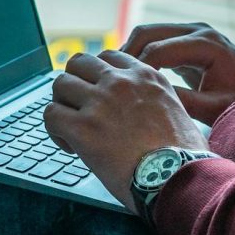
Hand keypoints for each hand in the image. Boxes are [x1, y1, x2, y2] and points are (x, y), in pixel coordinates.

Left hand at [44, 50, 210, 211]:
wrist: (178, 177)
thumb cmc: (184, 155)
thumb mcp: (178, 110)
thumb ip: (156, 100)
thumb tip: (144, 112)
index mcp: (145, 76)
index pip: (108, 57)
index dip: (97, 76)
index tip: (99, 95)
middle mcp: (120, 82)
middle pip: (79, 62)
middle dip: (75, 83)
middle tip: (78, 107)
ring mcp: (100, 102)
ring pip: (60, 84)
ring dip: (62, 105)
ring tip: (71, 128)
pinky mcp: (83, 128)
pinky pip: (51, 115)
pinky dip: (55, 131)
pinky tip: (70, 146)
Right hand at [122, 22, 234, 123]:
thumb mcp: (214, 107)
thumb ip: (183, 102)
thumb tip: (147, 100)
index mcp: (206, 44)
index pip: (158, 50)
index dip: (136, 70)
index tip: (120, 94)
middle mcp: (197, 30)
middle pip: (147, 33)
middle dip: (125, 55)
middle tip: (108, 82)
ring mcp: (192, 31)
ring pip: (147, 33)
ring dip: (130, 53)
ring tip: (114, 80)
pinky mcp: (187, 39)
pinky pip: (155, 41)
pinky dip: (140, 54)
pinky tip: (129, 77)